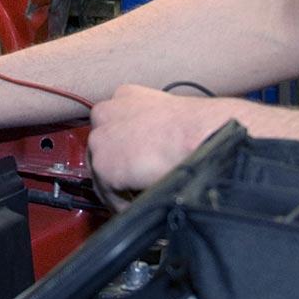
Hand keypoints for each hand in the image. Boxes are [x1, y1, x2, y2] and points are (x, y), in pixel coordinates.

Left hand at [86, 85, 240, 206]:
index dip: (124, 147)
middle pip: (103, 148)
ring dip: (118, 187)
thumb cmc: (194, 125)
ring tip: (140, 195)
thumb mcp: (166, 112)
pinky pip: (108, 194)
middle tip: (136, 182)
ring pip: (101, 171)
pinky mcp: (103, 166)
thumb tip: (152, 145)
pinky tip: (141, 202)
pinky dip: (122, 203)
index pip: (113, 125)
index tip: (135, 161)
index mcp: (124, 96)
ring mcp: (101, 140)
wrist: (197, 135)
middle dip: (117, 167)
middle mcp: (105, 113)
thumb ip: (149, 125)